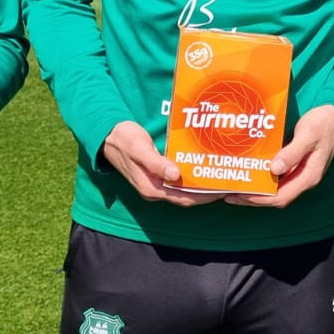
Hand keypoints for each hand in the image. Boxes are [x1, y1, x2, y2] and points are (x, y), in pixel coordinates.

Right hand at [102, 121, 220, 206]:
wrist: (107, 135)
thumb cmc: (123, 139)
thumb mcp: (139, 149)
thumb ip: (156, 163)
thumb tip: (175, 175)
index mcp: (151, 188)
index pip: (184, 198)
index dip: (204, 197)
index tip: (221, 191)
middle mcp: (155, 189)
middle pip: (186, 197)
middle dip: (207, 194)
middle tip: (226, 184)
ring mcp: (155, 183)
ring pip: (183, 190)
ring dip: (200, 187)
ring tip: (219, 178)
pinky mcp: (156, 175)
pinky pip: (178, 182)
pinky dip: (191, 178)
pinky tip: (201, 169)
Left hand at [228, 104, 333, 208]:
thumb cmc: (323, 124)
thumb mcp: (308, 135)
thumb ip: (293, 152)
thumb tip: (274, 169)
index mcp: (308, 177)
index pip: (281, 197)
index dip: (259, 200)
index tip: (239, 195)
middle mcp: (302, 179)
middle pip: (275, 198)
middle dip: (252, 198)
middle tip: (228, 194)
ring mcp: (299, 173)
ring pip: (274, 189)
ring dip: (255, 190)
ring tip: (234, 186)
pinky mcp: (295, 166)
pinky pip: (276, 177)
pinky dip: (262, 177)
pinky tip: (249, 171)